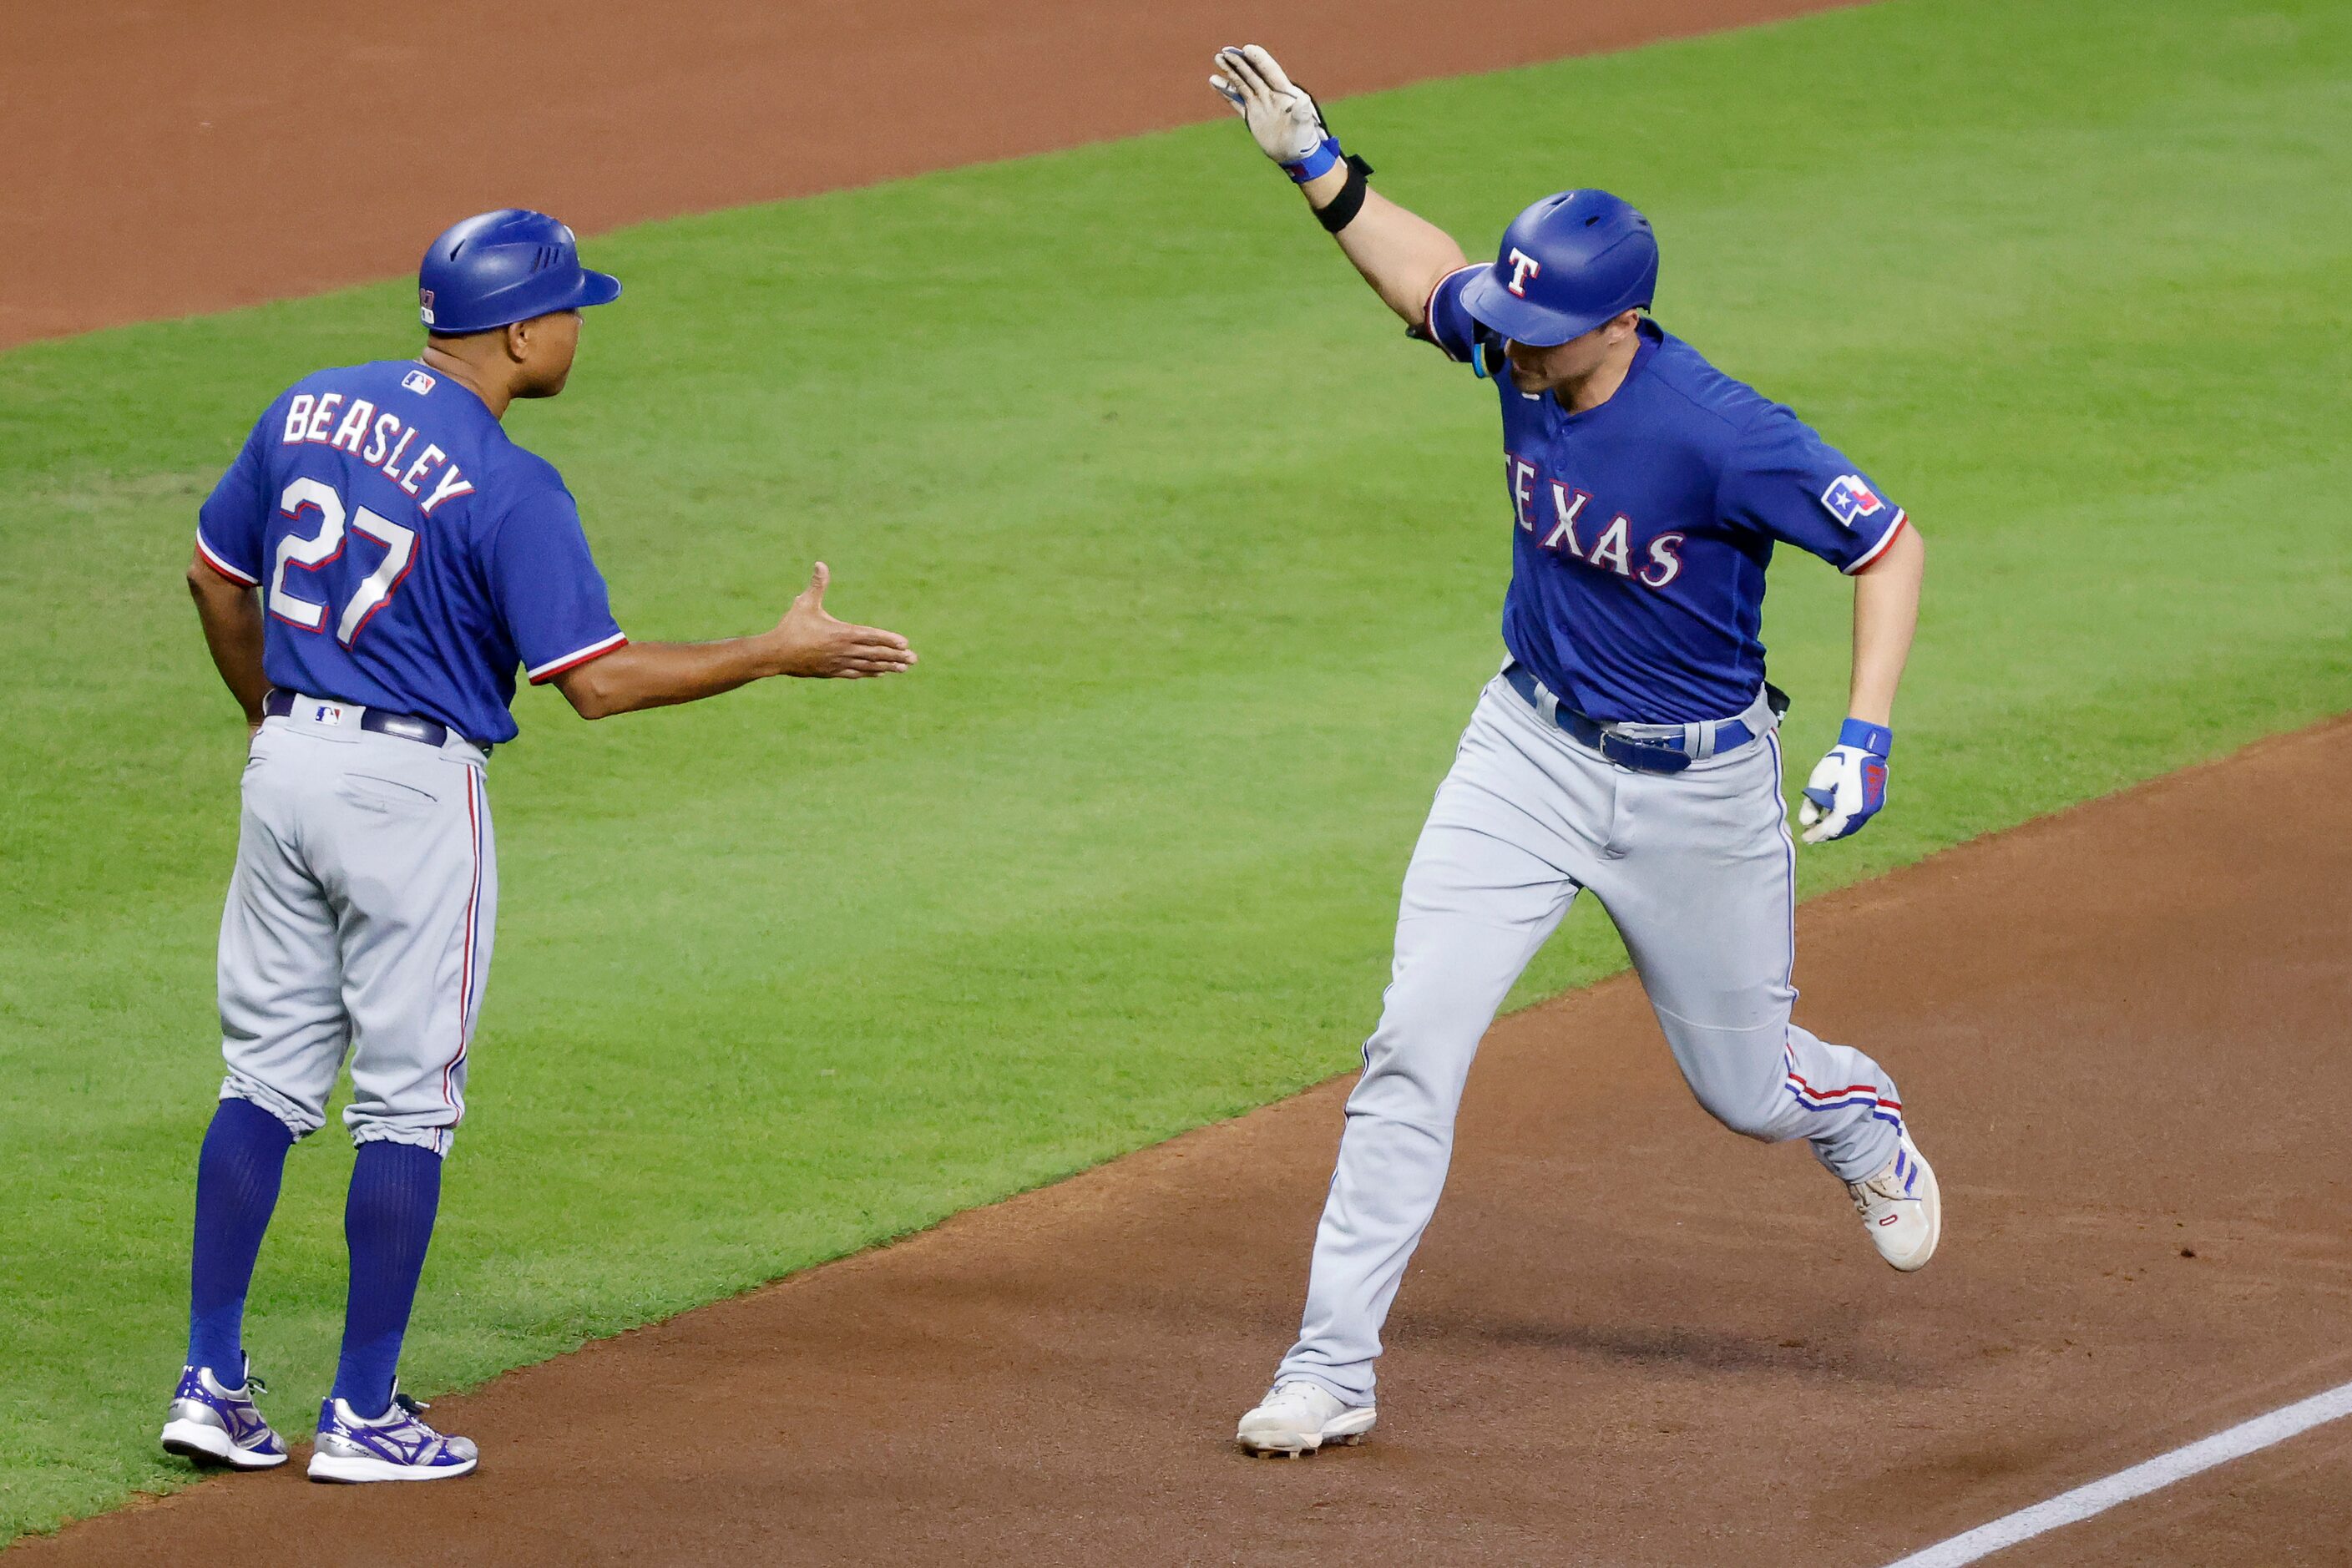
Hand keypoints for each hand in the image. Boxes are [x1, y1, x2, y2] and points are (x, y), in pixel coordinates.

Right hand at [770, 562, 915, 679]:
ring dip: (888, 666)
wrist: (775, 654)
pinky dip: (869, 673)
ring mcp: (838, 663)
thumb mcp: (804, 604)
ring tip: (904, 668)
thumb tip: (820, 564)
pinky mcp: (832, 672)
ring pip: (868, 666)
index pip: (871, 636)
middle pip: (875, 654)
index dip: (889, 640)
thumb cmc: (790, 627)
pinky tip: (880, 673)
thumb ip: (817, 585)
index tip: (905, 643)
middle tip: (914, 659)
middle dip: (896, 656)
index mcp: (841, 633)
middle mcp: (843, 650)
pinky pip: (855, 673)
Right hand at [1209, 45, 1328, 165]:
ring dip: (1230, 71)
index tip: (1246, 49)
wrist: (1294, 155)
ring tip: (1217, 58)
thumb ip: (1302, 112)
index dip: (1259, 60)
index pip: (1270, 71)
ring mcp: (1259, 103)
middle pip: (1252, 74)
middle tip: (1225, 51)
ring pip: (1242, 83)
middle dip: (1239, 62)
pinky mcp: (1251, 115)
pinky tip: (1214, 81)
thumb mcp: (1304, 125)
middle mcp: (1270, 94)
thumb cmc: (1303, 139)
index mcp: (1284, 93)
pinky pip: (1236, 100)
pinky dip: (1226, 91)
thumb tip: (1304, 100)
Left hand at [1798, 720, 1890, 843]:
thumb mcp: (1819, 780)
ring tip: (1821, 826)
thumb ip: (1812, 803)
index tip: (1804, 838)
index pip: (1830, 829)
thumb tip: (1805, 822)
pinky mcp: (1877, 801)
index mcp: (1849, 806)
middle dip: (1826, 834)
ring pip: (1852, 825)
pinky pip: (1859, 817)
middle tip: (1811, 834)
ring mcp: (1873, 806)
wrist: (1865, 746)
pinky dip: (1846, 820)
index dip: (1816, 835)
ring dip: (1837, 828)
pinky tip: (1835, 816)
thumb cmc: (1840, 760)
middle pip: (1842, 830)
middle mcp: (1864, 810)